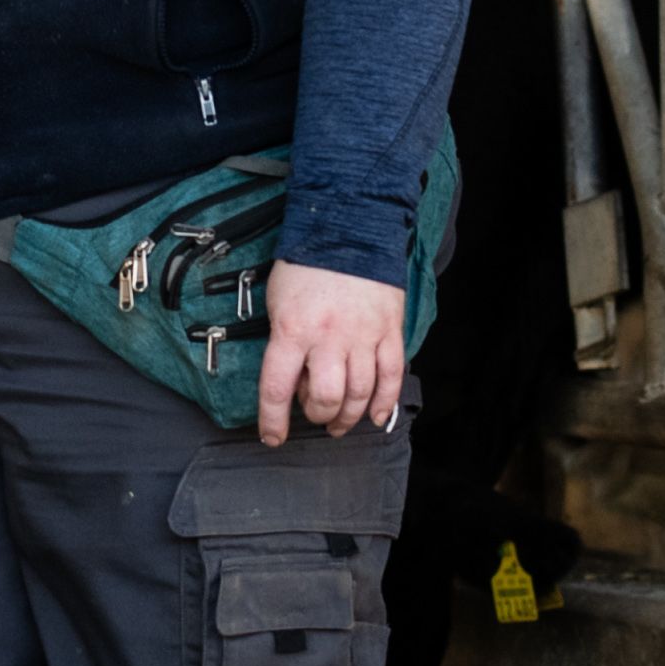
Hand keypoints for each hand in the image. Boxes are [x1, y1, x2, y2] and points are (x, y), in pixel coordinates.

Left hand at [255, 261, 406, 445]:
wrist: (348, 228)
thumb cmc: (307, 265)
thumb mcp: (277, 303)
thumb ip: (284, 342)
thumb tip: (295, 380)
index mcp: (293, 329)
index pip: (277, 388)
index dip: (273, 421)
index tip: (272, 437)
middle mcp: (329, 337)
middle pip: (325, 397)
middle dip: (317, 415)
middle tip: (314, 415)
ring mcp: (363, 335)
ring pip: (360, 393)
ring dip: (349, 416)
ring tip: (341, 422)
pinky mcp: (389, 331)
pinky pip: (392, 376)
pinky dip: (386, 402)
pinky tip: (377, 416)